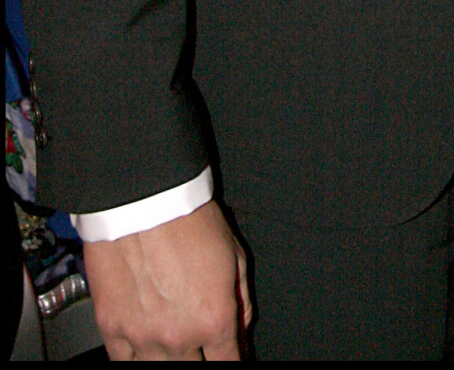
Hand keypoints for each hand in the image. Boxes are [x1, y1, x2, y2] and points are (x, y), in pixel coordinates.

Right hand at [83, 200, 250, 359]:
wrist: (143, 201)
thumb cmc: (187, 218)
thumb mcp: (234, 253)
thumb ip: (241, 298)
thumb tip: (241, 325)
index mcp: (214, 318)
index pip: (229, 363)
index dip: (233, 361)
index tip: (230, 356)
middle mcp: (179, 335)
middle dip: (201, 358)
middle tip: (201, 342)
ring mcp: (142, 336)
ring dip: (170, 360)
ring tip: (174, 342)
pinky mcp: (112, 328)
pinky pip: (123, 364)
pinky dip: (136, 361)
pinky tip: (145, 351)